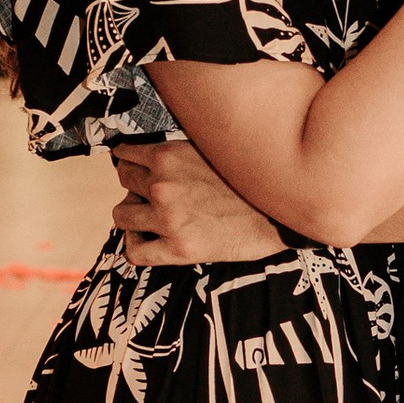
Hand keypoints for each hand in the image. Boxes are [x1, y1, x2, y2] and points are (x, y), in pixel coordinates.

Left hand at [111, 139, 288, 267]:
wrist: (281, 215)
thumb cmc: (251, 181)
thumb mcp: (213, 150)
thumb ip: (183, 152)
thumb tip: (160, 153)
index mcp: (169, 156)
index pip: (126, 154)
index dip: (131, 162)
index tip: (138, 169)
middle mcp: (162, 185)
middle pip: (123, 181)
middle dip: (135, 186)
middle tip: (151, 194)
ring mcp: (167, 219)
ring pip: (121, 214)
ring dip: (132, 214)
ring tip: (148, 218)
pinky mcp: (178, 249)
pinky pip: (134, 251)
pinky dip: (134, 246)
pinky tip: (146, 241)